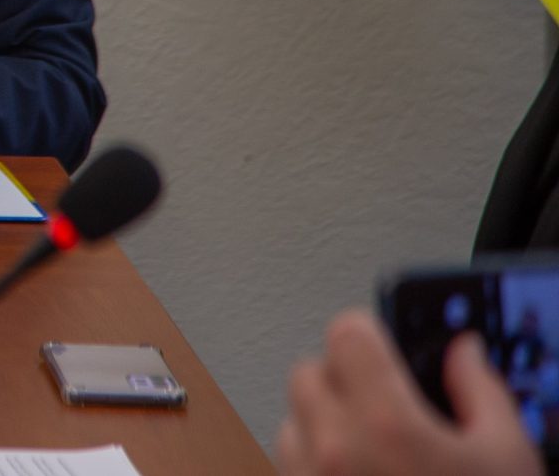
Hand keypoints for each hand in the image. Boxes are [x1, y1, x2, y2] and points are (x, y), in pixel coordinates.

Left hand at [277, 312, 537, 475]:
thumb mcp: (507, 457)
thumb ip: (483, 393)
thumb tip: (463, 353)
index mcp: (385, 426)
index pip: (346, 332)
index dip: (371, 333)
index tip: (389, 345)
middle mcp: (332, 451)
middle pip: (311, 372)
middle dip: (348, 379)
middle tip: (392, 405)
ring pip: (293, 420)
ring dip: (325, 424)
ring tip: (376, 451)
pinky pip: (286, 462)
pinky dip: (313, 461)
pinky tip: (358, 474)